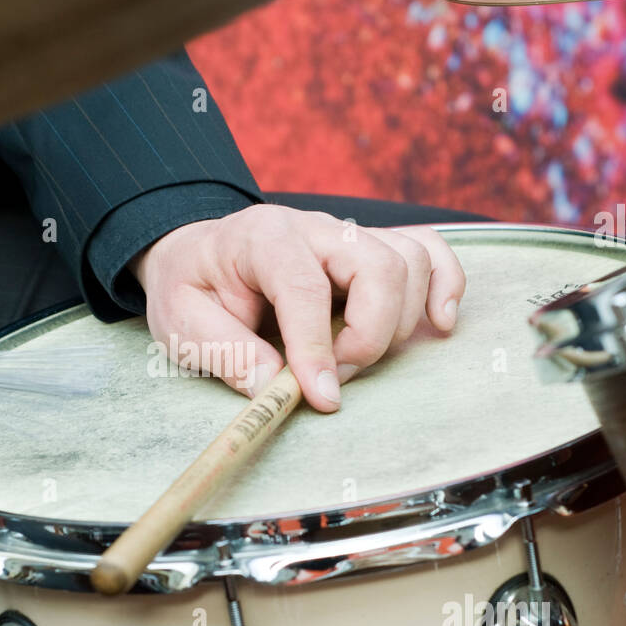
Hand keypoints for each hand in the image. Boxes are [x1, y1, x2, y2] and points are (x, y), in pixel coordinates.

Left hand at [131, 205, 464, 411]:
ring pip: (410, 261)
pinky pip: (430, 253)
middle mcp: (315, 227)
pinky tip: (438, 324)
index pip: (304, 286)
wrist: (198, 257)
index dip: (317, 348)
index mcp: (261, 238)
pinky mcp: (372, 251)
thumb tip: (274, 387)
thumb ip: (225, 353)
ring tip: (355, 359)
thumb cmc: (192, 289)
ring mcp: (349, 236)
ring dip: (398, 323)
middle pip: (378, 266)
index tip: (322, 397)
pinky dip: (445, 286)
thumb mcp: (180, 324)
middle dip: (368, 336)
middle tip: (335, 378)